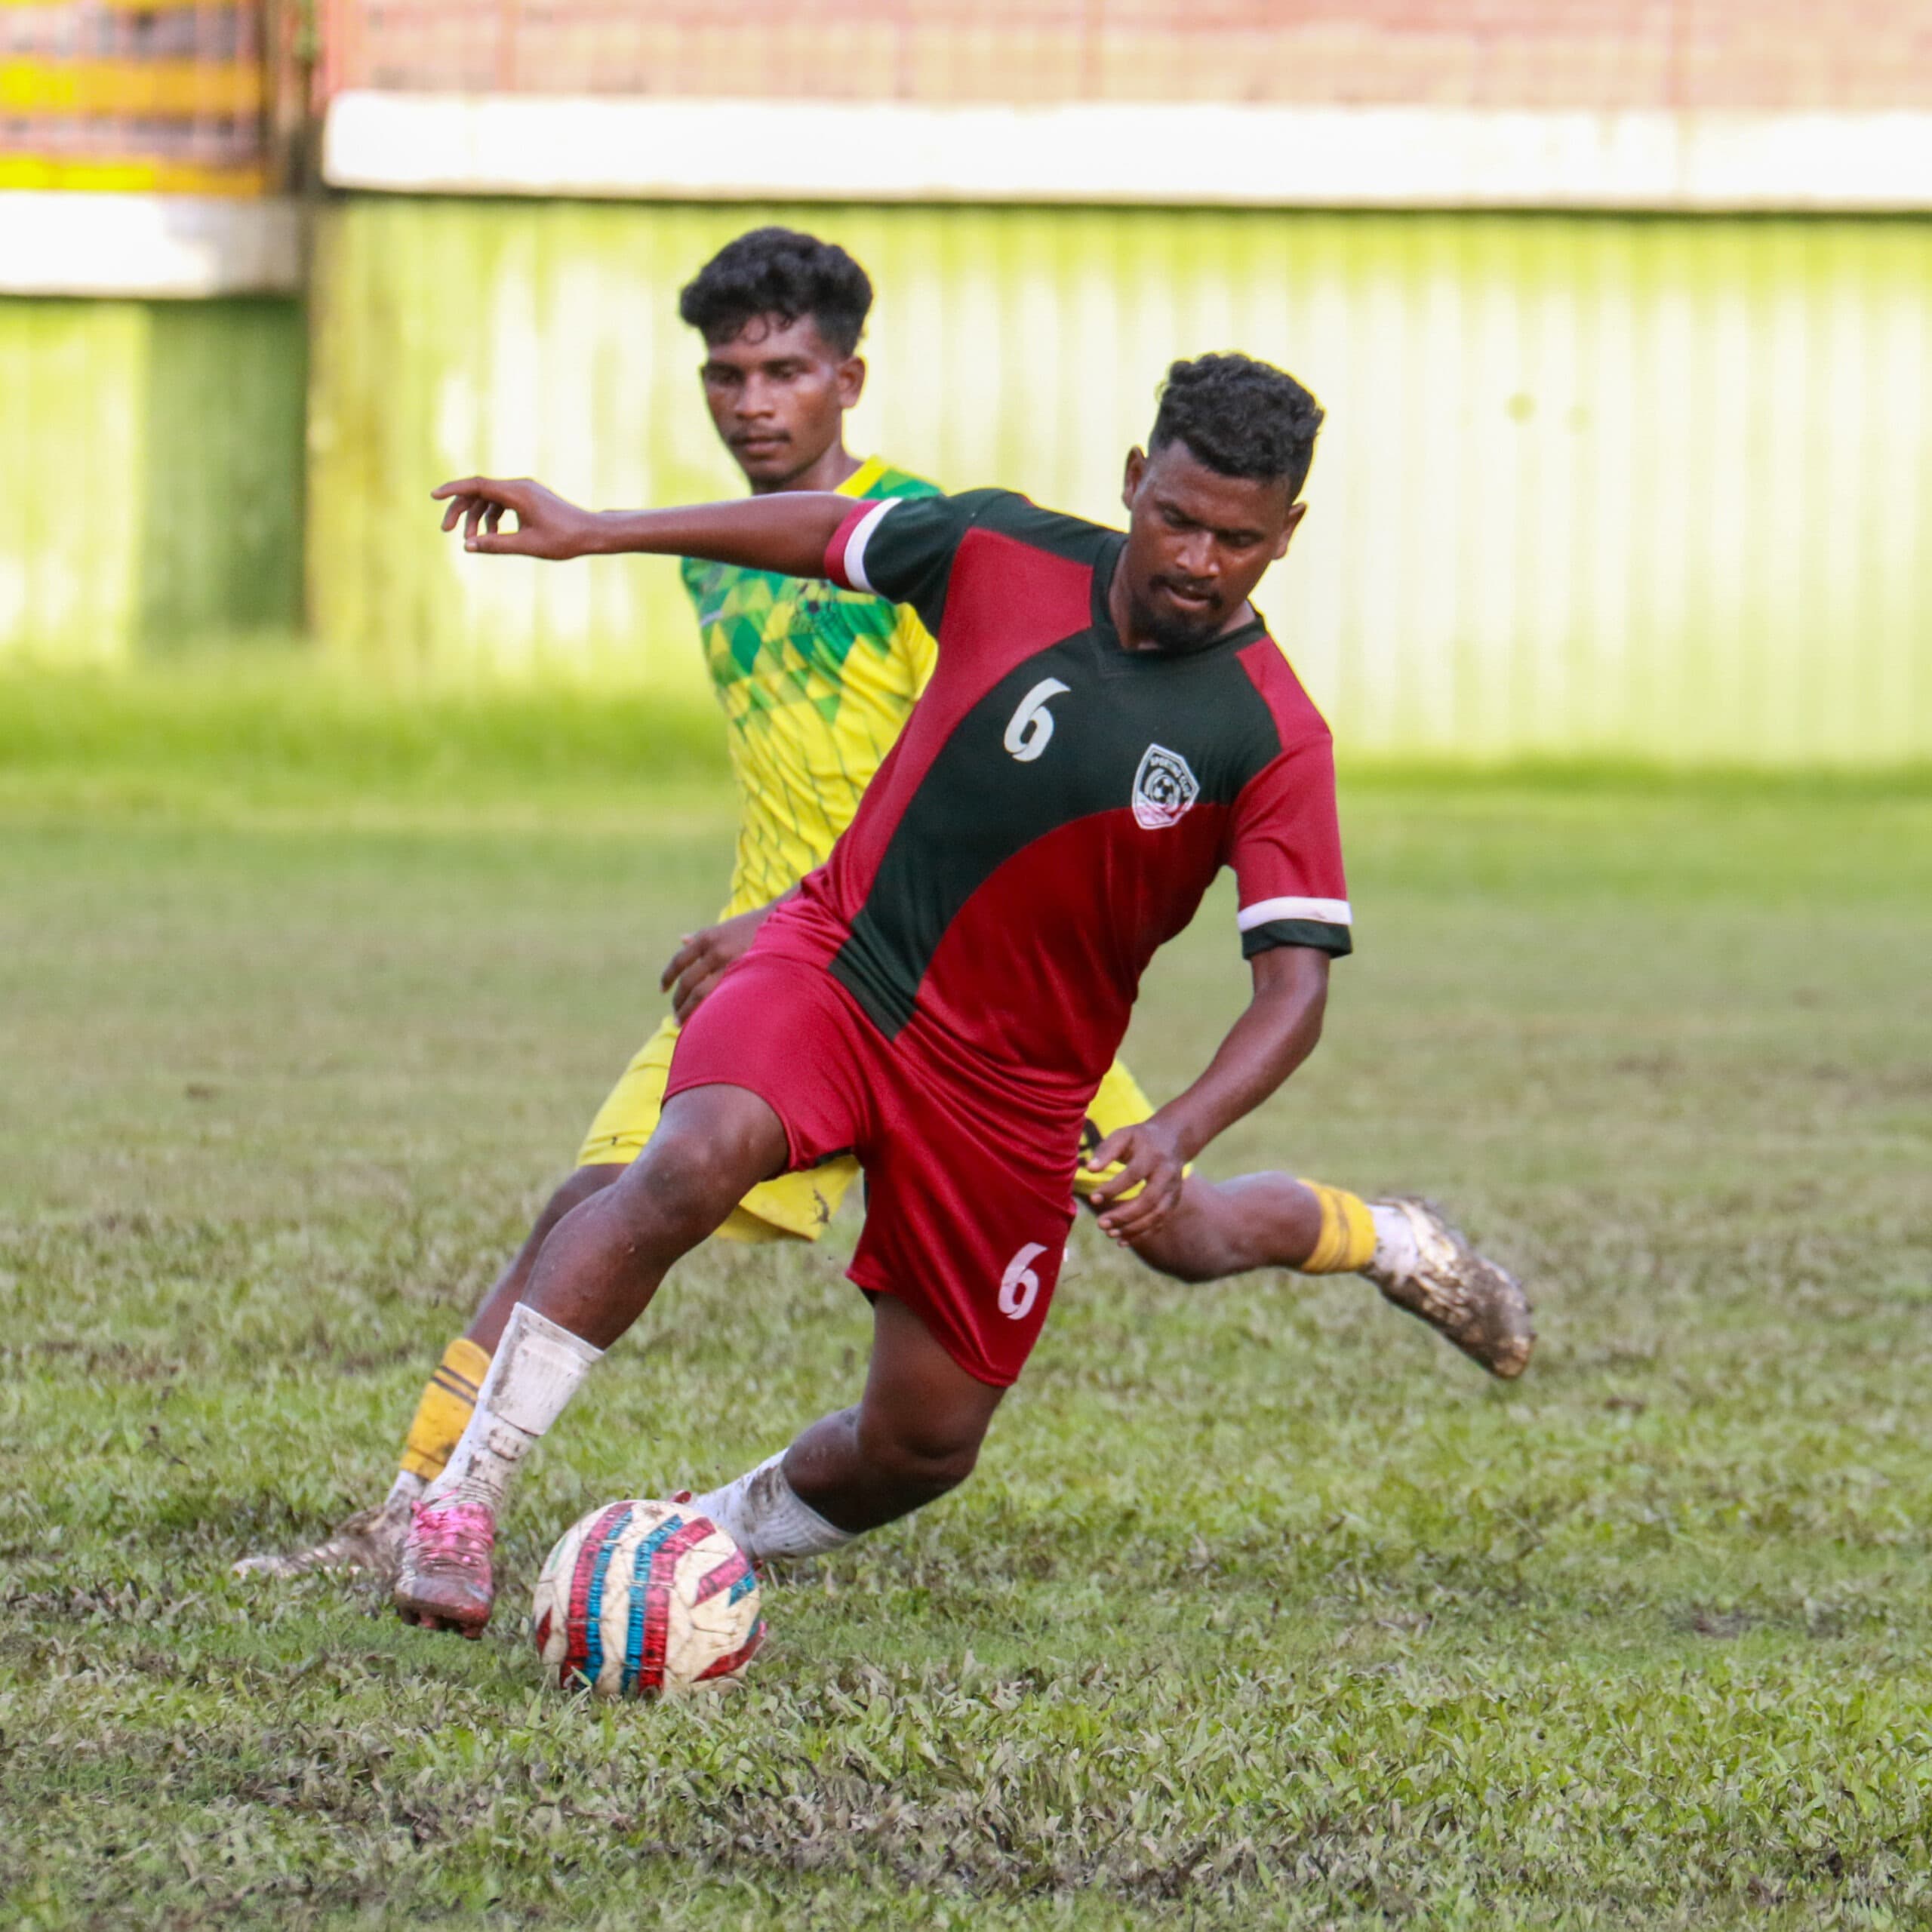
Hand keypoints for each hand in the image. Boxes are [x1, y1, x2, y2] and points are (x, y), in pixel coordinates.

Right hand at [431, 476, 600, 559]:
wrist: (591, 533)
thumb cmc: (564, 540)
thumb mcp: (527, 545)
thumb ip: (496, 545)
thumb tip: (467, 546)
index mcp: (517, 493)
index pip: (477, 485)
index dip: (453, 490)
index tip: (433, 496)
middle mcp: (519, 487)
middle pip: (479, 492)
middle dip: (461, 510)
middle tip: (447, 531)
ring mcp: (525, 491)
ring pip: (490, 499)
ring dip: (477, 518)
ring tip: (473, 540)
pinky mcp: (529, 499)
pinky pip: (502, 503)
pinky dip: (493, 518)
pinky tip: (493, 536)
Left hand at [659, 906, 772, 1022]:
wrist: (786, 925)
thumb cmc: (753, 927)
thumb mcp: (724, 928)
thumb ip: (702, 937)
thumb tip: (681, 939)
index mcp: (707, 938)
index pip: (679, 960)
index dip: (668, 977)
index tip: (662, 990)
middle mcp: (716, 951)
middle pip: (688, 981)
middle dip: (678, 1001)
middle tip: (675, 1015)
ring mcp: (731, 965)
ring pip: (701, 994)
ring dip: (688, 1011)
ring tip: (681, 1023)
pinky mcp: (746, 977)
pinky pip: (722, 999)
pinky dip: (710, 1011)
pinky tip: (707, 1022)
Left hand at [1086, 1117, 1187, 1244]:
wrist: (1173, 1139)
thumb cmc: (1140, 1138)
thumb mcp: (1123, 1135)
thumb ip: (1106, 1150)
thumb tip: (1090, 1169)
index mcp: (1153, 1156)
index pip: (1134, 1175)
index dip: (1114, 1188)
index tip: (1093, 1199)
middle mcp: (1167, 1175)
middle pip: (1149, 1200)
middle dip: (1124, 1215)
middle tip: (1100, 1224)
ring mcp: (1174, 1190)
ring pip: (1157, 1215)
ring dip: (1133, 1229)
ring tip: (1109, 1233)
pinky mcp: (1174, 1202)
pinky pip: (1159, 1223)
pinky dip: (1142, 1234)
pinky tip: (1122, 1240)